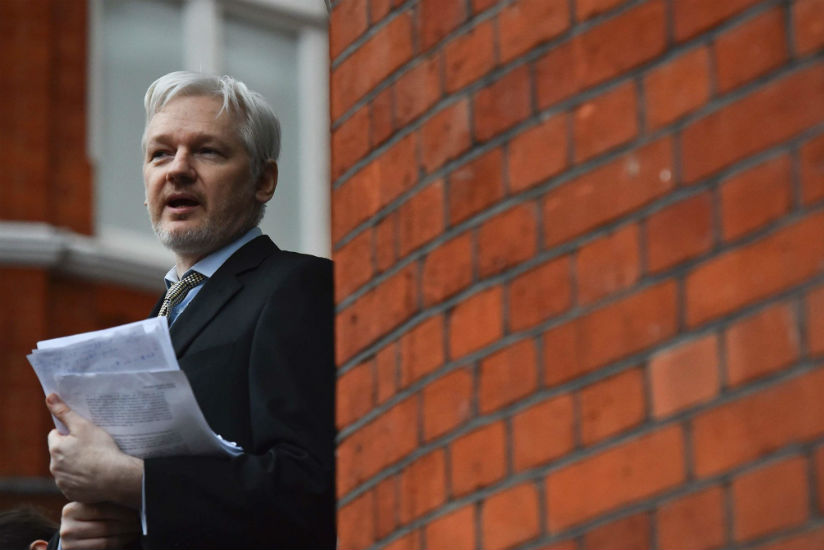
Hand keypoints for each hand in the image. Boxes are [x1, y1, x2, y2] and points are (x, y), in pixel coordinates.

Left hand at [46, 393, 142, 507]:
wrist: (116, 477)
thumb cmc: (101, 449)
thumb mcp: (84, 426)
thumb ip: (65, 412)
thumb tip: (49, 396)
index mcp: (55, 448)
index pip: (56, 435)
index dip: (70, 433)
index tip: (84, 436)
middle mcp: (54, 467)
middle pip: (60, 453)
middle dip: (71, 450)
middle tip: (91, 448)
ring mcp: (62, 482)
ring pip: (66, 468)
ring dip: (75, 465)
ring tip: (94, 462)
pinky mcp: (71, 493)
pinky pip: (73, 483)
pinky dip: (81, 479)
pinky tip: (94, 475)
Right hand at [59, 501, 139, 549]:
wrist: (73, 535)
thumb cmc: (88, 517)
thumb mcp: (91, 506)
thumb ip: (105, 502)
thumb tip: (132, 496)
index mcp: (71, 510)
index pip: (102, 509)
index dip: (123, 510)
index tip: (137, 509)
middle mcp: (67, 528)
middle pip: (105, 526)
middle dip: (127, 523)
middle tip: (140, 520)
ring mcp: (70, 544)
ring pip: (106, 541)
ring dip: (126, 535)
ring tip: (136, 529)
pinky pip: (104, 549)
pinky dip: (119, 543)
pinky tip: (128, 537)